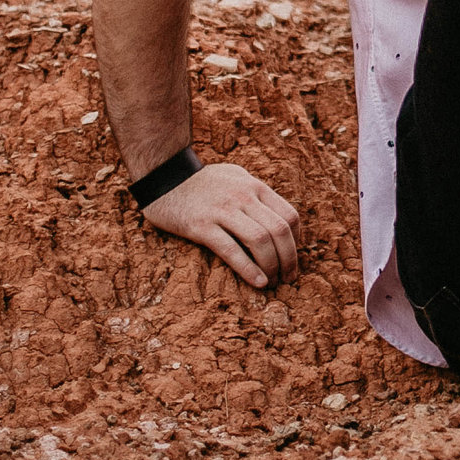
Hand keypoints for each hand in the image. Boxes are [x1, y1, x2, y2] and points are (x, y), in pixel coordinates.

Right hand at [141, 161, 301, 288]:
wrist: (163, 177)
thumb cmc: (201, 181)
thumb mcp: (235, 178)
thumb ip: (255, 193)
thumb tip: (274, 215)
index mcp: (254, 187)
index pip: (289, 215)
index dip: (296, 240)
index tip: (292, 256)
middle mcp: (243, 197)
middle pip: (279, 230)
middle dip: (289, 258)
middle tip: (289, 277)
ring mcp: (222, 211)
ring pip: (260, 240)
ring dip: (272, 265)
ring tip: (273, 282)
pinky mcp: (201, 226)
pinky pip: (231, 250)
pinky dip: (248, 269)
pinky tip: (258, 282)